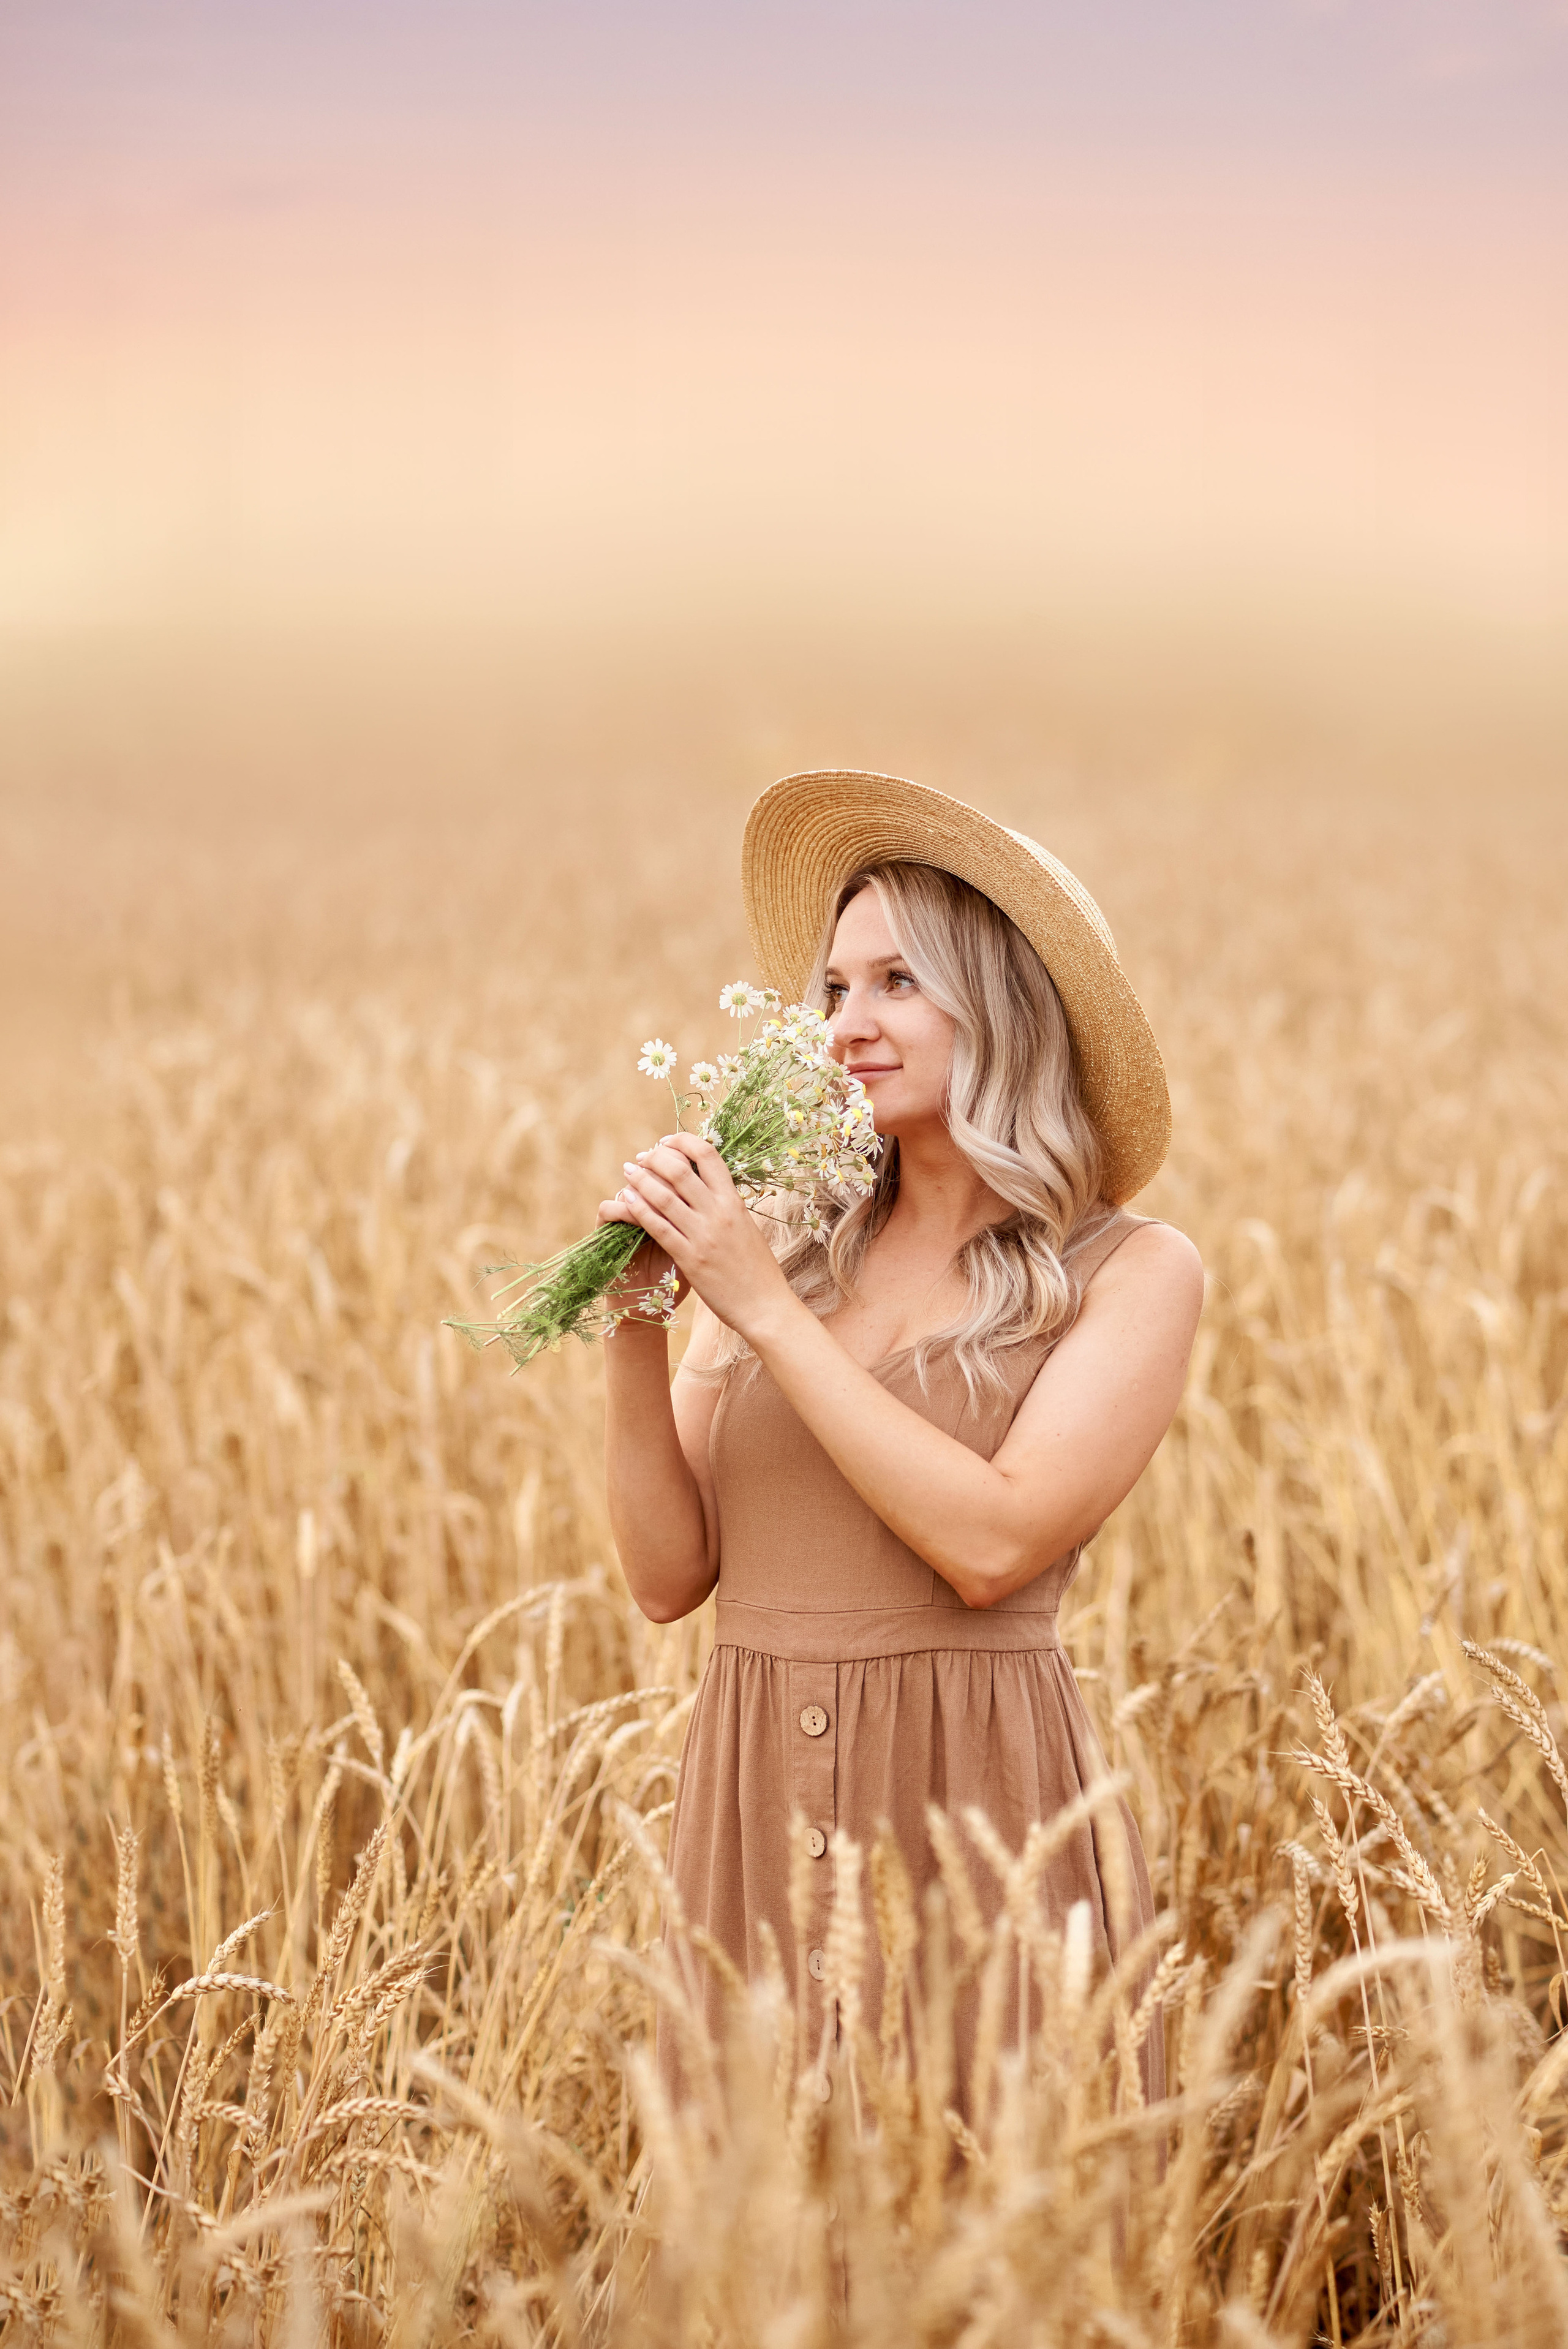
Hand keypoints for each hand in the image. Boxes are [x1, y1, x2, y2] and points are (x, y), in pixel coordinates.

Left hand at [602, 1134, 796, 1342]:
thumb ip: (727, 1205)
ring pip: (662, 1195)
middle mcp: (718, 1212)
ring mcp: (703, 1235)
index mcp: (734, 1201)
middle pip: (679, 1169)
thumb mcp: (747, 1227)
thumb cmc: (758, 1269)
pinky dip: (639, 1209)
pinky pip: (657, 1227)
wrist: (765, 1305)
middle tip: (642, 1158)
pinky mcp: (689, 1258)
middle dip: (655, 1157)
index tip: (668, 1143)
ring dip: (640, 1179)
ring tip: (628, 1172)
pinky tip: (627, 1200)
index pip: (707, 1155)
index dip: (683, 1142)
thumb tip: (709, 1186)